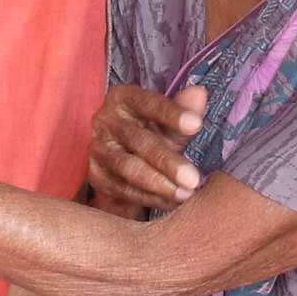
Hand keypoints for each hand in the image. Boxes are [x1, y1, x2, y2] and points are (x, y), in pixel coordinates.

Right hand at [85, 84, 206, 216]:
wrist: (122, 158)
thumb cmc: (150, 131)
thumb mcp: (167, 119)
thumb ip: (182, 108)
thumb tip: (199, 93)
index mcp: (124, 98)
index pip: (148, 103)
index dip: (173, 114)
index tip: (196, 125)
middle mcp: (106, 120)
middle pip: (139, 140)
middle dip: (168, 161)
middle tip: (193, 178)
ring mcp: (99, 148)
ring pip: (128, 167)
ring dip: (159, 184)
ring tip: (185, 194)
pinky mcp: (97, 175)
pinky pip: (124, 189)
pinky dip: (150, 198)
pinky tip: (172, 202)